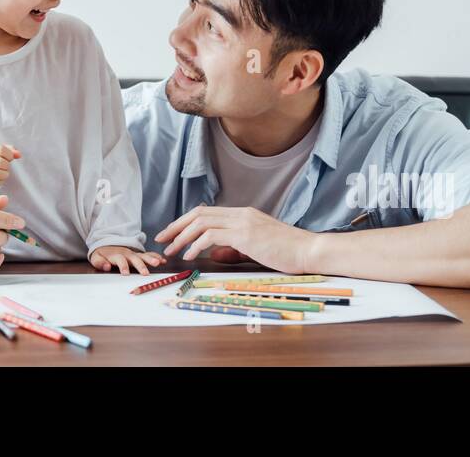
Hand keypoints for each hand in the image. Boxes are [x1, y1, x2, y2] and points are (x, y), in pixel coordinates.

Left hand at [89, 245, 167, 274]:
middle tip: (145, 273)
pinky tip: (162, 260)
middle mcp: (127, 253)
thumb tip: (106, 266)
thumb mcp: (96, 257)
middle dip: (140, 265)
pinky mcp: (139, 255)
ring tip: (158, 263)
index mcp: (116, 254)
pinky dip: (155, 256)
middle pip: (134, 258)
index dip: (123, 266)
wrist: (107, 244)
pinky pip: (148, 254)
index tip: (126, 273)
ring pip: (143, 256)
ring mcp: (134, 254)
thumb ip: (100, 262)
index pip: (120, 259)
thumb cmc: (102, 253)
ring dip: (151, 259)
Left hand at [153, 205, 319, 273]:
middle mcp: (240, 213)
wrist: (308, 250)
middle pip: (198, 213)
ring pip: (201, 222)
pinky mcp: (245, 234)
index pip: (205, 212)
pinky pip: (211, 235)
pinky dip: (196, 245)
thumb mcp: (255, 247)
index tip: (170, 234)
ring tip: (172, 251)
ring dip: (182, 237)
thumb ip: (232, 248)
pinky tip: (190, 257)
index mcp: (242, 214)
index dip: (184, 221)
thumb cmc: (286, 251)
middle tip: (161, 239)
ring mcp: (242, 222)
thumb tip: (211, 252)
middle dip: (176, 226)